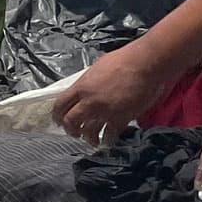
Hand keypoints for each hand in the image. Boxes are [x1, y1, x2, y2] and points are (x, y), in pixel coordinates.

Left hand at [53, 41, 183, 147]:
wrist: (144, 64)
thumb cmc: (123, 60)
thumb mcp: (96, 68)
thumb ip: (88, 82)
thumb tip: (85, 87)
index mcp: (81, 87)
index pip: (60, 105)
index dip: (57, 115)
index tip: (59, 120)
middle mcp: (89, 101)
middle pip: (70, 121)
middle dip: (70, 129)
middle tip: (74, 132)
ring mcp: (104, 111)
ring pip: (88, 131)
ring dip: (89, 137)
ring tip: (92, 140)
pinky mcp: (120, 118)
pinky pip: (109, 134)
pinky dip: (107, 139)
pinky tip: (108, 139)